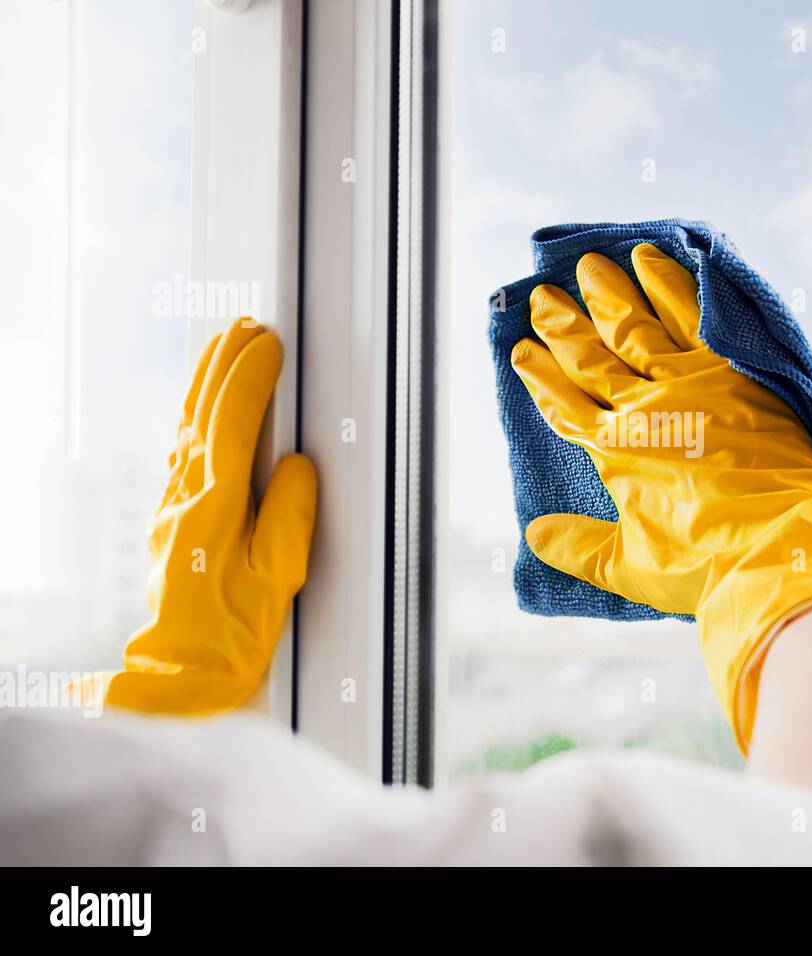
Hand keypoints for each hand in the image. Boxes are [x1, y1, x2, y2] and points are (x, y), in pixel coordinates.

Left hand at [83, 319, 315, 713]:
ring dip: (206, 384)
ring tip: (223, 348)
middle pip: (202, 415)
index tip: (267, 346)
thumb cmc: (236, 633)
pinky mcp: (172, 520)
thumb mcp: (279, 577)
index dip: (250, 380)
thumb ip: (290, 515)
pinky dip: (196, 417)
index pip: (232, 427)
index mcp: (216, 510)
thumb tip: (295, 465)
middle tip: (244, 328)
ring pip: (186, 429)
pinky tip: (204, 408)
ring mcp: (173, 509)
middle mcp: (186, 501)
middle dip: (223, 366)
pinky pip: (182, 452)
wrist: (187, 671)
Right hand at [512, 244, 811, 750]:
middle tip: (545, 294)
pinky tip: (658, 260)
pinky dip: (673, 286)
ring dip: (613, 295)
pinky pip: (697, 317)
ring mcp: (690, 385)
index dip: (541, 377)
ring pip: (639, 326)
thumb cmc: (703, 568)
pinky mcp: (735, 373)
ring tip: (594, 266)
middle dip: (565, 325)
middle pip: (594, 356)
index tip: (522, 350)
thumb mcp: (629, 569)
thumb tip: (533, 534)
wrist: (776, 553)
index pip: (565, 405)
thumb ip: (578, 547)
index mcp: (615, 453)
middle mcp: (645, 409)